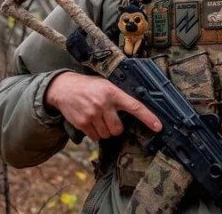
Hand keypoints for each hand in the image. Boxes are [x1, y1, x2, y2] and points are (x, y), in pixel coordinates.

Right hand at [45, 72, 161, 140]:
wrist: (63, 88)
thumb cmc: (89, 86)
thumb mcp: (105, 84)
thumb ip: (119, 95)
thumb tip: (138, 107)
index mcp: (113, 92)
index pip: (135, 106)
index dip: (148, 118)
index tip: (158, 126)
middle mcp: (103, 104)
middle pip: (118, 129)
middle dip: (115, 127)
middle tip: (108, 118)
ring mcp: (92, 114)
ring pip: (107, 135)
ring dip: (104, 130)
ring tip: (97, 117)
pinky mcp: (82, 123)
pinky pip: (96, 137)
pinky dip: (95, 133)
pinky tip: (90, 121)